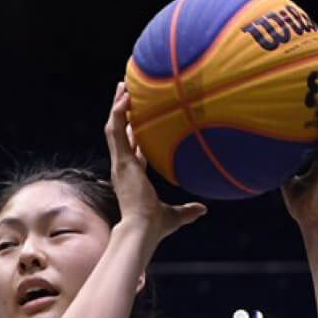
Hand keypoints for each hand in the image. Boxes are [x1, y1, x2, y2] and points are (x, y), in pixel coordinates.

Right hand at [108, 83, 204, 241]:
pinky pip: (116, 132)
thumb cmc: (155, 227)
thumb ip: (188, 210)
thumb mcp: (174, 216)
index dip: (133, 133)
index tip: (137, 118)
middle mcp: (123, 166)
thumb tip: (203, 209)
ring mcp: (120, 163)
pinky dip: (118, 114)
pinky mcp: (121, 161)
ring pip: (114, 128)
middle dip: (122, 112)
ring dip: (117, 107)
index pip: (133, 149)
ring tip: (122, 88)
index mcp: (133, 176)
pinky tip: (124, 99)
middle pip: (120, 133)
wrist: (142, 230)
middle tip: (125, 93)